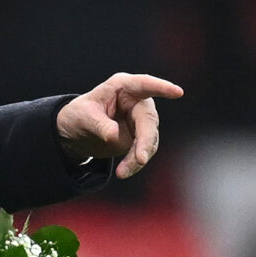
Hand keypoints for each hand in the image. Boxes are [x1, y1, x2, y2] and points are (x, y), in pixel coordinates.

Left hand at [58, 72, 179, 179]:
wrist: (78, 132)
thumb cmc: (80, 115)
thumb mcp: (84, 117)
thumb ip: (100, 125)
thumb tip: (113, 136)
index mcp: (123, 87)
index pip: (145, 84)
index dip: (161, 88)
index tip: (177, 92)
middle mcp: (137, 101)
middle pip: (149, 120)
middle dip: (145, 141)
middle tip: (141, 159)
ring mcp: (140, 119)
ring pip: (149, 140)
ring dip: (138, 157)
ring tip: (122, 172)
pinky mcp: (140, 137)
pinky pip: (144, 151)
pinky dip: (135, 163)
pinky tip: (124, 172)